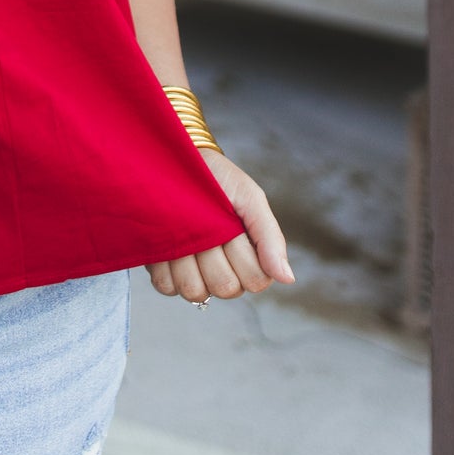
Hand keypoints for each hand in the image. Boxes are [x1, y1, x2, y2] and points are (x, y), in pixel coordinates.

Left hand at [146, 149, 295, 304]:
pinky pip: (166, 286)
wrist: (177, 161)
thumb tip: (288, 278)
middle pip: (225, 289)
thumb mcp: (250, 199)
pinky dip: (165, 264)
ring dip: (188, 260)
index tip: (232, 226)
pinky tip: (168, 240)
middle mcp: (222, 272)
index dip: (243, 255)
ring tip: (186, 232)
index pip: (256, 281)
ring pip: (195, 292)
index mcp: (249, 259)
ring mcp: (193, 275)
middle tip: (207, 225)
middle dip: (214, 255)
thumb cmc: (220, 179)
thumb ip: (269, 237)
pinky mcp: (165, 273)